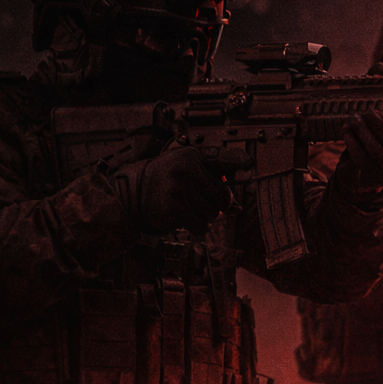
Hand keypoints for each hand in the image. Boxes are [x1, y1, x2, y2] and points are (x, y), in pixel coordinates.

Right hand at [110, 146, 232, 237]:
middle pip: (223, 196)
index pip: (219, 159)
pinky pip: (201, 226)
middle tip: (199, 199)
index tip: (248, 162)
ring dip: (204, 215)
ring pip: (213, 214)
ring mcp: (181, 190)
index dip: (235, 161)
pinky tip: (183, 216)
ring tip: (186, 206)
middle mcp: (187, 171)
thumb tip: (236, 206)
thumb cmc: (164, 181)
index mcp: (190, 157)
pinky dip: (196, 226)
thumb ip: (211, 181)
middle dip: (216, 203)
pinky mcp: (176, 209)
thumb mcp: (185, 171)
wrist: (134, 194)